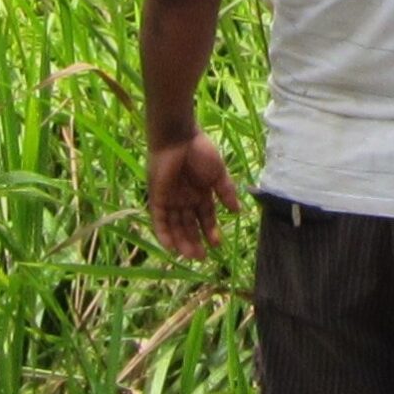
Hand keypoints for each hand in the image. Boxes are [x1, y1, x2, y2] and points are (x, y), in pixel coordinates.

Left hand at [146, 130, 241, 258]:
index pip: (205, 217)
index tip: (217, 245)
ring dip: (181, 241)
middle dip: (195, 241)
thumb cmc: (200, 151)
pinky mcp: (156, 196)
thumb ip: (226, 192)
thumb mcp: (218, 173)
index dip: (210, 231)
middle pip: (188, 224)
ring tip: (190, 255)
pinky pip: (158, 218)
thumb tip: (237, 211)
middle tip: (201, 257)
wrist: (178, 136)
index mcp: (200, 192)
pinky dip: (163, 232)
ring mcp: (170, 197)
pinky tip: (171, 247)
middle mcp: (184, 197)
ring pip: (174, 225)